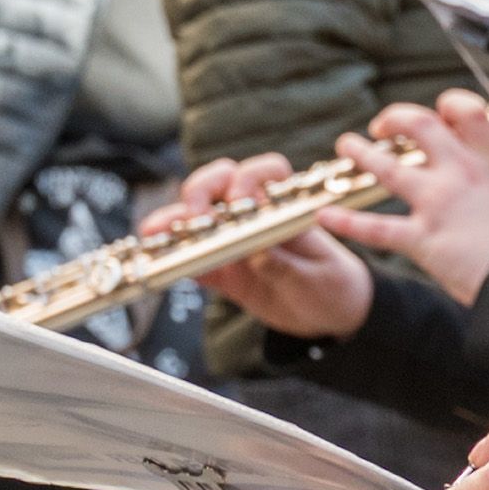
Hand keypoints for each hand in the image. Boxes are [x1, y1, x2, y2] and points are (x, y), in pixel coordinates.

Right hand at [163, 151, 374, 340]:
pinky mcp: (224, 271)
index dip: (248, 179)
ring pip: (198, 219)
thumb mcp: (318, 279)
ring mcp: (236, 242)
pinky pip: (194, 259)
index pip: (266, 173)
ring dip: (174, 221)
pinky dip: (175, 257)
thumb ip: (288, 266)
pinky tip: (158, 258)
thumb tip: (257, 252)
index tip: (240, 202)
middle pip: (220, 184)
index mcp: (286, 209)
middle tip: (195, 217)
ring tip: (155, 232)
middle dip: (201, 191)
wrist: (333, 316)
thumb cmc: (334, 286)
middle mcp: (256, 217)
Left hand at [326, 94, 488, 307]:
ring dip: (360, 152)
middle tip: (382, 126)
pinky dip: (346, 222)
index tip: (438, 113)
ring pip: (387, 168)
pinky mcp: (423, 239)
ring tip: (346, 144)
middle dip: (394, 118)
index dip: (448, 104)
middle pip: (418, 125)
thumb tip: (486, 169)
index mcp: (486, 162)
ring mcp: (437, 205)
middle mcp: (458, 174)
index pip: (465, 111)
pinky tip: (325, 216)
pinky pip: (376, 229)